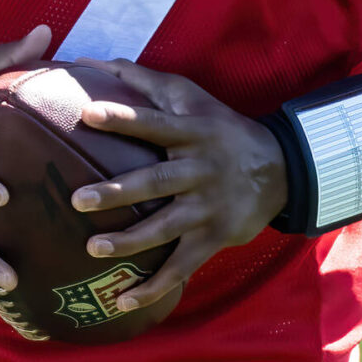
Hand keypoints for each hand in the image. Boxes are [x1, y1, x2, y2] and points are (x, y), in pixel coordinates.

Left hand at [69, 60, 287, 314]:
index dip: (123, 118)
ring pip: (166, 227)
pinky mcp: (214, 237)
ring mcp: (208, 207)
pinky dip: (155, 286)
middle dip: (118, 192)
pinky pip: (182, 265)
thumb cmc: (220, 128)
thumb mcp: (191, 98)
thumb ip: (141, 80)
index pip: (154, 123)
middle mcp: (200, 170)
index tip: (87, 114)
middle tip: (79, 199)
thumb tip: (88, 61)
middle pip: (155, 180)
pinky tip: (123, 300)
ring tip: (93, 248)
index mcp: (193, 133)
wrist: (282, 169)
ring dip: (129, 241)